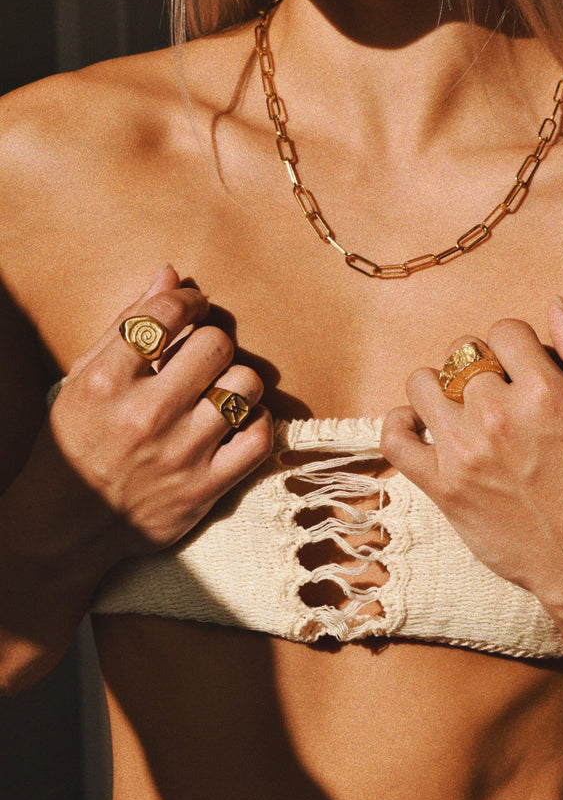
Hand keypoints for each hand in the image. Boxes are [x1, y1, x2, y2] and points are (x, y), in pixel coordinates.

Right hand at [48, 265, 273, 557]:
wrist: (64, 526)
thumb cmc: (75, 443)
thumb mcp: (84, 379)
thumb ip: (127, 325)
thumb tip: (171, 273)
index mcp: (104, 383)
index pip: (165, 314)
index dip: (187, 298)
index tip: (192, 304)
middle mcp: (143, 417)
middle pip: (215, 345)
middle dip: (213, 340)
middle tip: (204, 355)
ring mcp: (178, 455)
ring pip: (244, 387)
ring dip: (239, 380)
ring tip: (222, 388)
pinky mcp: (204, 489)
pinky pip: (260, 439)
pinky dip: (259, 421)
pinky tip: (241, 419)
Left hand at [381, 297, 562, 630]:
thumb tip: (556, 306)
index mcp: (545, 391)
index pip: (505, 330)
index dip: (518, 345)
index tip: (527, 368)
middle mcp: (497, 415)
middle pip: (463, 355)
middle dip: (483, 365)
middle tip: (502, 394)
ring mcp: (464, 452)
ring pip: (423, 384)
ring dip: (440, 387)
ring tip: (462, 407)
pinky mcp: (443, 488)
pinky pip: (393, 440)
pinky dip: (398, 425)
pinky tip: (420, 425)